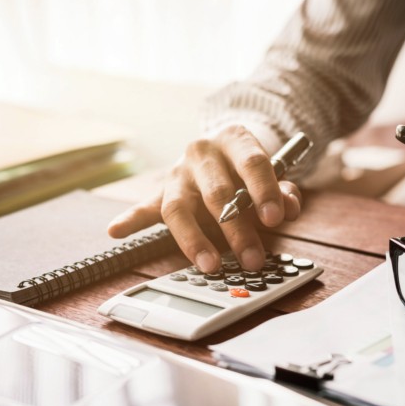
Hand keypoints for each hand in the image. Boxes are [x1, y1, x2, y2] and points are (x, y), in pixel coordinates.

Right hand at [107, 125, 302, 272]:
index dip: (264, 191)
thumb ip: (283, 191)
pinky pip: (145, 207)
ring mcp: (178, 173)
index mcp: (234, 140)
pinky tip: (116, 230)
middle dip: (236, 228)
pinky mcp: (161, 191)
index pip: (251, 163)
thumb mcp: (273, 175)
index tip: (275, 219)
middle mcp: (202, 152)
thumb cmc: (248, 168)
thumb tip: (289, 208)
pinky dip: (130, 220)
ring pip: (179, 207)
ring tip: (210, 265)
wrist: (222, 148)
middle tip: (252, 258)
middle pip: (217, 192)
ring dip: (194, 240)